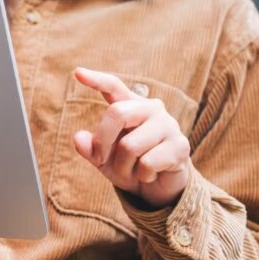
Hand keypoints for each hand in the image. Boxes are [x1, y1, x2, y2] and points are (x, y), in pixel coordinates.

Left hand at [71, 68, 190, 208]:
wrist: (157, 186)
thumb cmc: (128, 166)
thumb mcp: (103, 159)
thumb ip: (89, 148)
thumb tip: (78, 137)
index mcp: (131, 106)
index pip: (113, 86)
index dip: (96, 80)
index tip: (77, 72)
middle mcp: (151, 109)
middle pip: (117, 114)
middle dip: (102, 142)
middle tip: (101, 160)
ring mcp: (169, 125)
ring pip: (130, 146)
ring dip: (123, 167)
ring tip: (133, 170)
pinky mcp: (181, 145)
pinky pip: (147, 163)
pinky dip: (142, 175)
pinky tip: (150, 174)